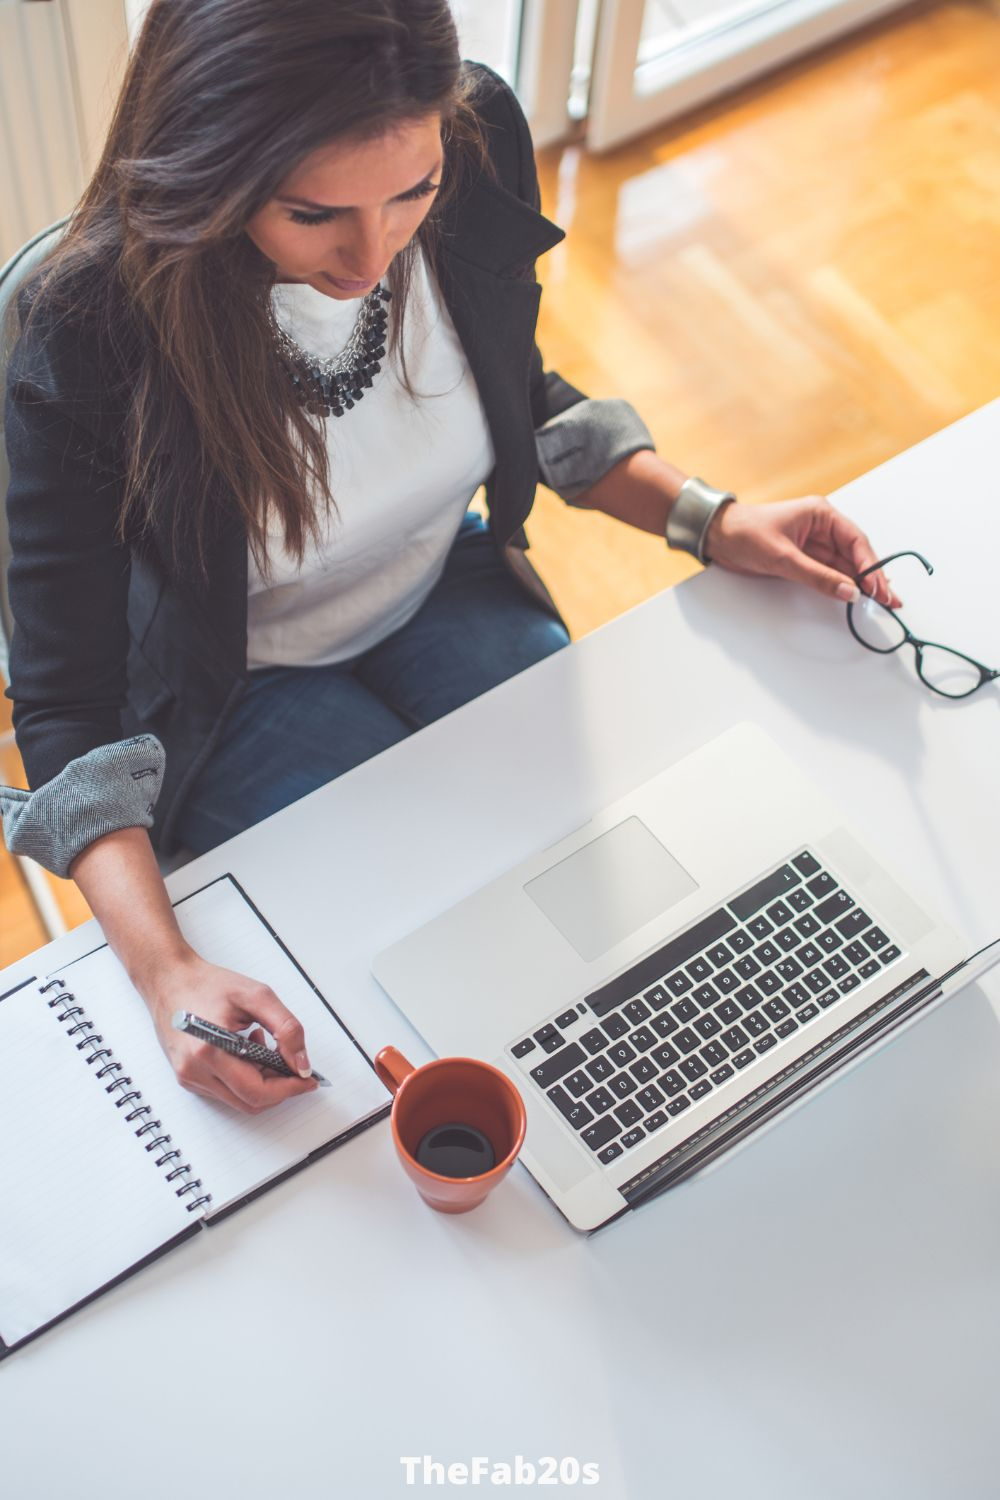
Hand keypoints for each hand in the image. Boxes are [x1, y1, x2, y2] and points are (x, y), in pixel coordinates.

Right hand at [143, 952, 317, 1113]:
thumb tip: (302, 1063)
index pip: (258, 1091)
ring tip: (262, 1046)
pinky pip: (225, 1091)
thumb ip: (286, 1029)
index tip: (308, 1080)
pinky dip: (245, 1078)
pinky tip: (245, 1050)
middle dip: (279, 1087)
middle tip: (293, 1065)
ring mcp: (188, 1077)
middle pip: (250, 1102)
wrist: (170, 980)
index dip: (289, 1089)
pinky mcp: (187, 1077)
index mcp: (210, 1050)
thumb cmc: (208, 984)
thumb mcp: (258, 996)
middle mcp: (194, 1070)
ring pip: (239, 1100)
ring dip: (262, 1081)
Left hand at [703, 496, 901, 607]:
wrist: (717, 536)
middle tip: (891, 600)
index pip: (856, 541)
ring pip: (845, 565)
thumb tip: (848, 591)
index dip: (870, 566)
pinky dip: (843, 584)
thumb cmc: (745, 534)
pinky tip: (858, 595)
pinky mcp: (804, 558)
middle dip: (873, 578)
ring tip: (883, 601)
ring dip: (862, 583)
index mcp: (821, 514)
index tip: (878, 587)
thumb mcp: (782, 557)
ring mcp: (814, 543)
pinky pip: (830, 572)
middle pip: (856, 554)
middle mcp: (822, 527)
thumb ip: (818, 576)